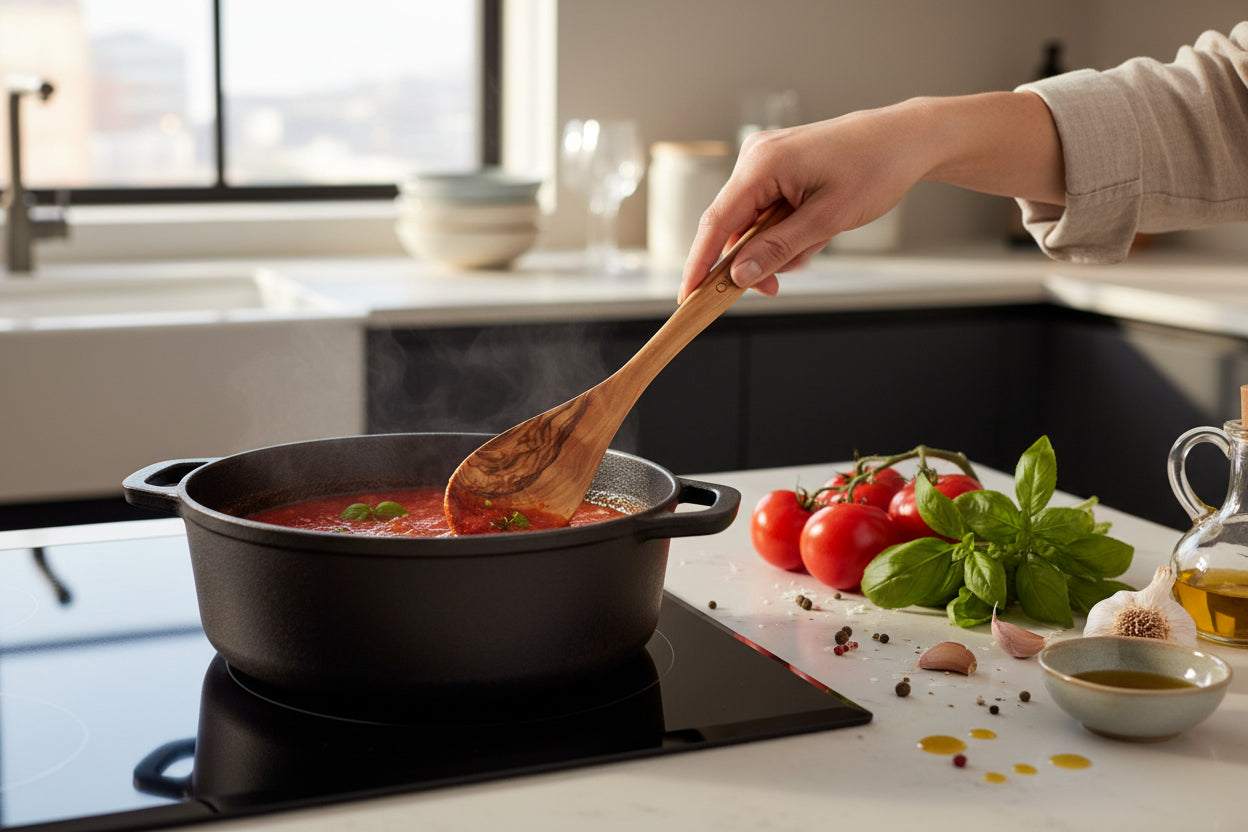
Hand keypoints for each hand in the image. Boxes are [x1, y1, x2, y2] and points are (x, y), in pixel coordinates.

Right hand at [679, 101, 934, 300]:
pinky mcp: (779, 166)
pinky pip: (767, 210)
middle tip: (777, 288)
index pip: (716, 223)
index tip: (687, 297)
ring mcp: (765, 159)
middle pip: (733, 226)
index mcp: (761, 164)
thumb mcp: (827, 220)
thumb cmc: (874, 169)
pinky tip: (814, 230)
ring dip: (778, 245)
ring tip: (817, 242)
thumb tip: (738, 276)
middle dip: (755, 260)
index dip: (699, 264)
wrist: (906, 138)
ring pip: (753, 223)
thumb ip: (778, 249)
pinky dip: (786, 229)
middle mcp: (755, 157)